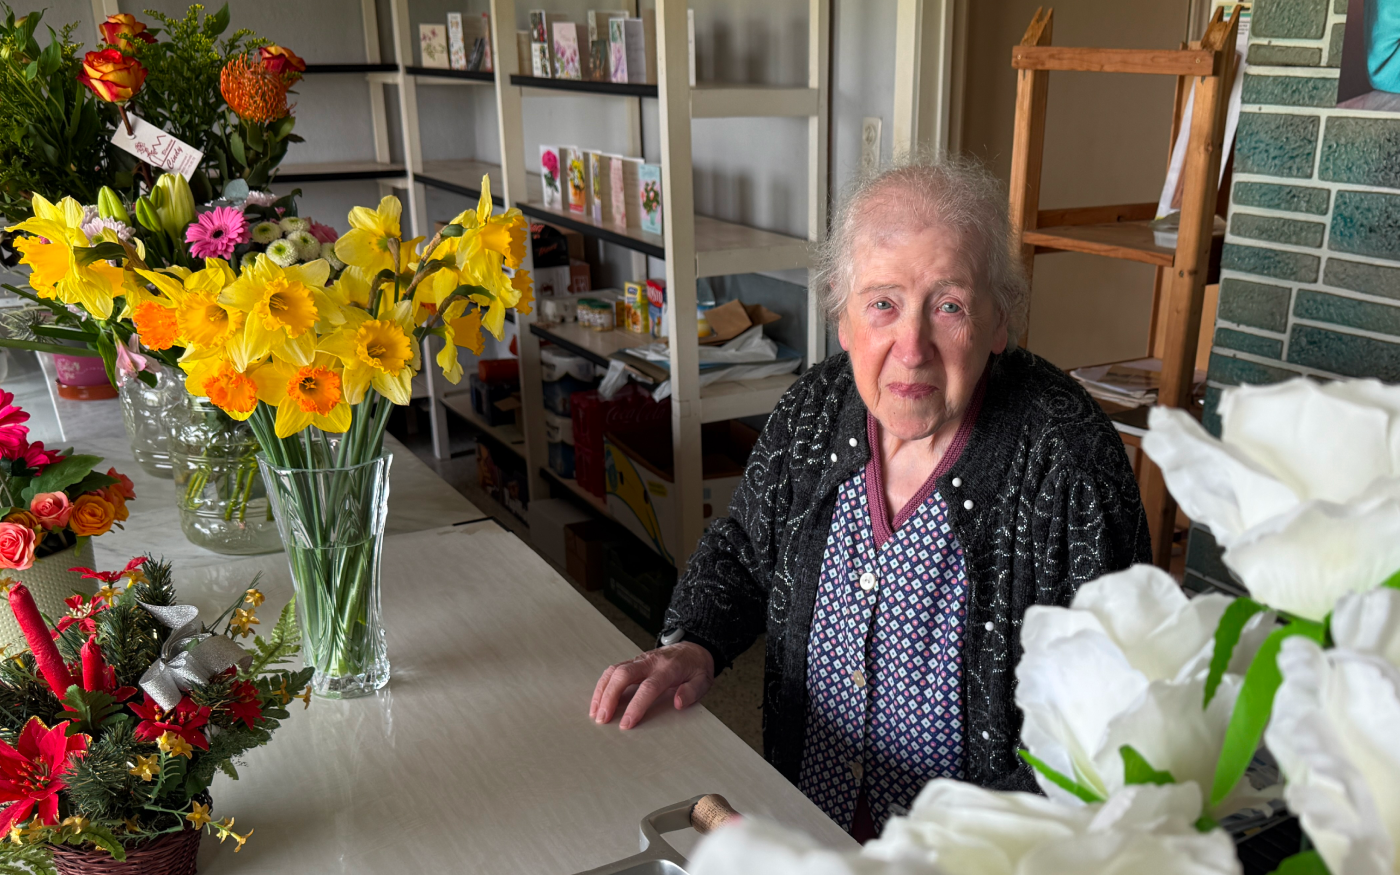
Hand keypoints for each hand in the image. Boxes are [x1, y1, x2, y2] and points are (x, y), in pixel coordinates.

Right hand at [590, 642, 714, 729]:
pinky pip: (612, 670)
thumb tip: (678, 703)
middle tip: (602, 718)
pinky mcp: (632, 662)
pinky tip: (598, 700)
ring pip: (614, 671)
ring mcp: (639, 660)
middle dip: (610, 697)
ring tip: (595, 712)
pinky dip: (602, 685)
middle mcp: (650, 662)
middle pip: (623, 675)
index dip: (636, 706)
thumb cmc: (696, 667)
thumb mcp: (703, 680)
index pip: (648, 687)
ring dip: (602, 691)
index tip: (626, 723)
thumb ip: (692, 692)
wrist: (693, 648)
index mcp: (668, 669)